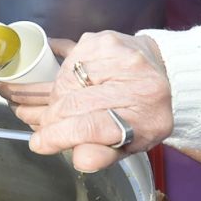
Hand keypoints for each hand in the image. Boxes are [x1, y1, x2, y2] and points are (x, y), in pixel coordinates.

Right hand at [0, 31, 172, 171]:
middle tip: (47, 128)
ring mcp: (118, 54)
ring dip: (56, 99)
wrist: (160, 70)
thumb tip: (80, 160)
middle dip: (53, 120)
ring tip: (60, 108)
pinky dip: (62, 78)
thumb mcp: (131, 143)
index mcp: (146, 115)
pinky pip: (66, 62)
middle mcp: (136, 79)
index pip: (92, 127)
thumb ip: (105, 155)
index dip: (59, 137)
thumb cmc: (143, 111)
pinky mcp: (102, 39)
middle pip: (74, 103)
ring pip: (65, 82)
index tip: (40, 143)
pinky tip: (68, 87)